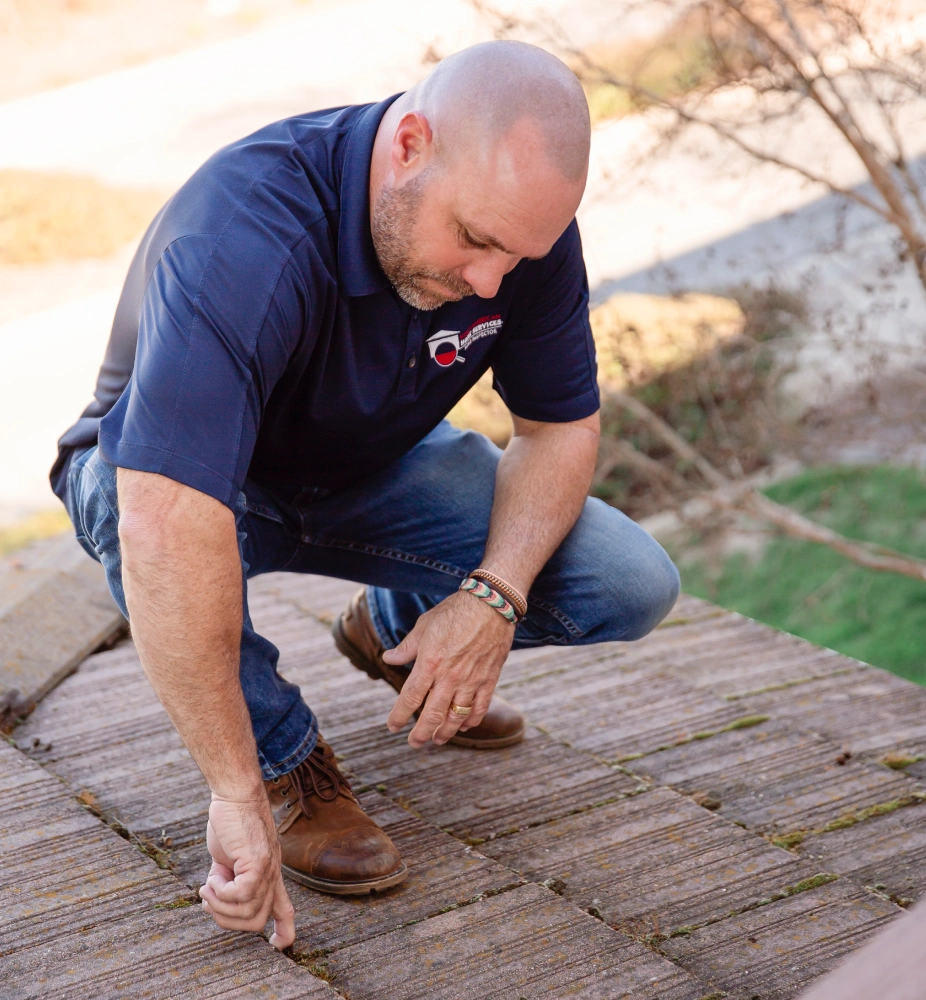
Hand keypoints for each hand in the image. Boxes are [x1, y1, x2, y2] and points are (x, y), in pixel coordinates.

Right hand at [198, 794, 295, 949]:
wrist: (235, 794)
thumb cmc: (231, 822)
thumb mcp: (230, 858)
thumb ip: (230, 879)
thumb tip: (217, 902)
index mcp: (269, 875)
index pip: (286, 911)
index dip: (284, 934)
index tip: (273, 946)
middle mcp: (272, 875)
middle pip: (256, 922)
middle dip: (227, 920)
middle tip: (209, 900)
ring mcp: (267, 868)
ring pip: (247, 912)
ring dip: (219, 905)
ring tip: (208, 885)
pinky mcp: (257, 861)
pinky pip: (240, 895)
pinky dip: (220, 893)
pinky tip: (211, 877)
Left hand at [383, 590, 513, 747]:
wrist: (491, 604)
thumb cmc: (454, 611)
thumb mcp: (424, 626)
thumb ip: (406, 647)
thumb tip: (388, 659)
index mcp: (429, 663)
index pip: (409, 698)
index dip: (399, 716)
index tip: (393, 727)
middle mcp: (449, 676)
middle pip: (432, 715)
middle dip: (420, 733)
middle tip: (414, 743)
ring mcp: (471, 680)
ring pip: (456, 716)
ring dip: (445, 732)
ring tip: (437, 740)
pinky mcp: (489, 679)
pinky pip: (480, 707)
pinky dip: (471, 720)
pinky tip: (464, 726)